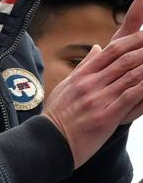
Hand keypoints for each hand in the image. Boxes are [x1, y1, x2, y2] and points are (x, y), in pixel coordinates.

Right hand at [43, 0, 142, 166]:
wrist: (50, 141)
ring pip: (131, 76)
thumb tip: (98, 48)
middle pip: (124, 60)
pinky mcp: (106, 116)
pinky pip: (130, 97)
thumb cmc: (58, 115)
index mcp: (82, 75)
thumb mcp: (66, 86)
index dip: (132, 41)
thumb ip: (85, 66)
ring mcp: (98, 99)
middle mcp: (90, 84)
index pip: (111, 51)